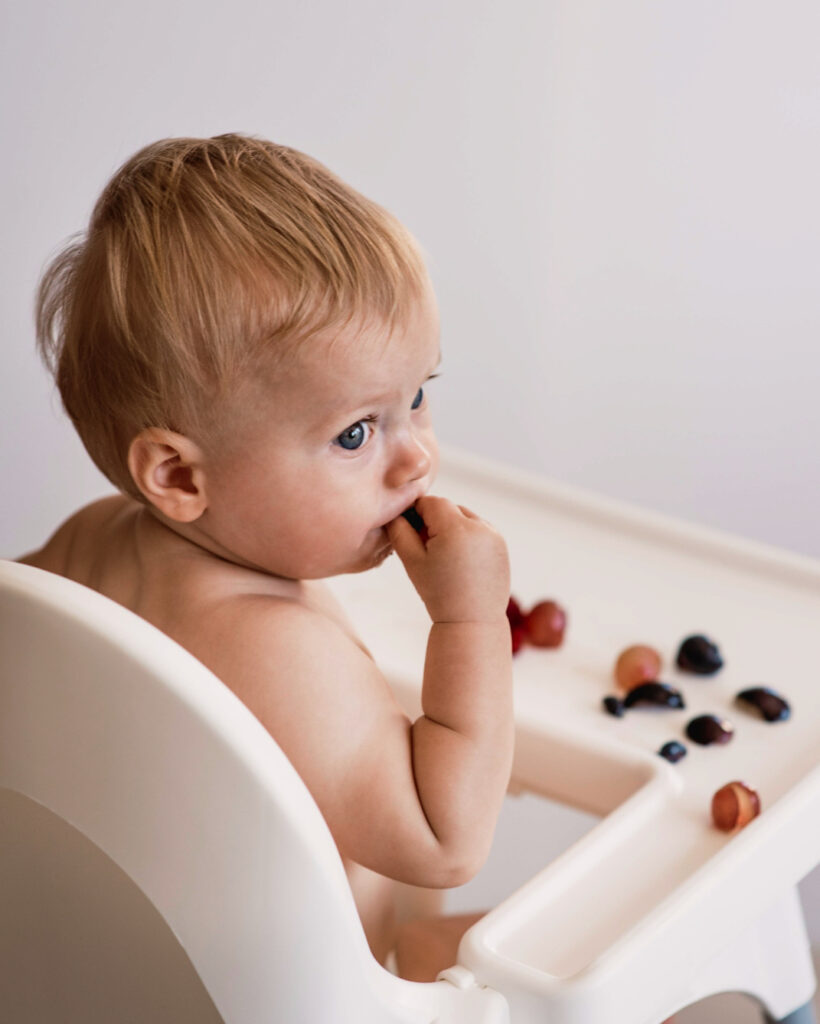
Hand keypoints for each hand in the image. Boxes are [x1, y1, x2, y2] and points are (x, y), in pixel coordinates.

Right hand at [385, 496, 509, 623]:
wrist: (471, 620)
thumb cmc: (438, 594)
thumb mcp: (411, 561)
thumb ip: (399, 531)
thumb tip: (395, 512)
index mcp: (456, 529)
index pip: (431, 502)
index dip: (416, 512)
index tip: (410, 529)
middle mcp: (480, 527)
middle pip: (449, 507)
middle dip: (435, 520)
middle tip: (425, 546)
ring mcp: (494, 535)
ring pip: (464, 517)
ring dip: (452, 527)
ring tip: (444, 555)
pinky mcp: (501, 544)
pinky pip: (479, 529)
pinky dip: (467, 536)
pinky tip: (459, 560)